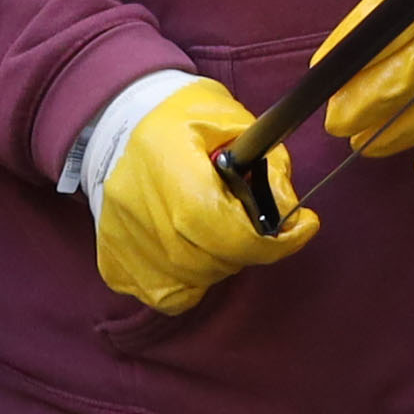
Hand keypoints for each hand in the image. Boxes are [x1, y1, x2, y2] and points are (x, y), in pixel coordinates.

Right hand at [98, 80, 319, 318]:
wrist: (121, 119)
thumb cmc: (183, 118)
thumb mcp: (234, 122)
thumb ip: (269, 166)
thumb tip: (289, 215)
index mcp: (166, 161)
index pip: (222, 229)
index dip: (269, 242)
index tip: (302, 228)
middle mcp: (134, 205)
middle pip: (208, 260)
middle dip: (247, 249)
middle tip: (253, 223)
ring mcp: (119, 238)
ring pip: (191, 282)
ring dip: (220, 264)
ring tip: (220, 230)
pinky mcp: (112, 260)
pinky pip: (164, 295)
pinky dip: (190, 283)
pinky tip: (196, 251)